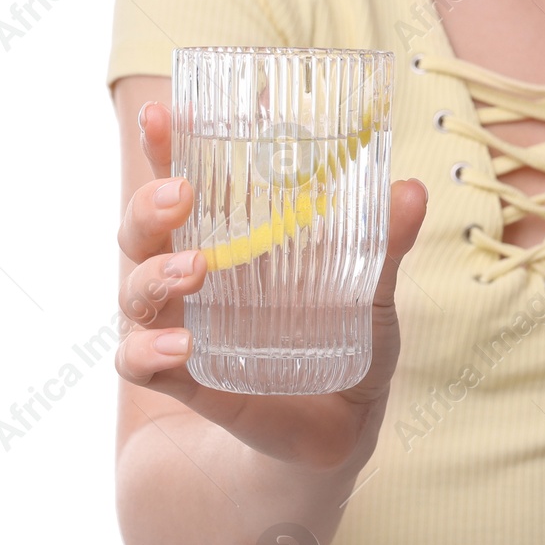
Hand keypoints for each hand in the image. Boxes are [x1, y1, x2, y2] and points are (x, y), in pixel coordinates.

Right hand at [114, 98, 428, 469]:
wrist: (338, 433)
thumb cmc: (349, 341)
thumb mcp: (373, 292)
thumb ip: (386, 244)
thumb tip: (410, 189)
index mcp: (232, 234)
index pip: (184, 176)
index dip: (165, 143)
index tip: (162, 112)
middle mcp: (193, 272)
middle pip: (142, 225)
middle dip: (149, 202)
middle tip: (179, 193)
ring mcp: (180, 325)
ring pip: (134, 286)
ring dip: (154, 274)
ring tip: (193, 270)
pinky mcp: (182, 381)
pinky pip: (140, 362)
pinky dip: (149, 353)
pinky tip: (180, 349)